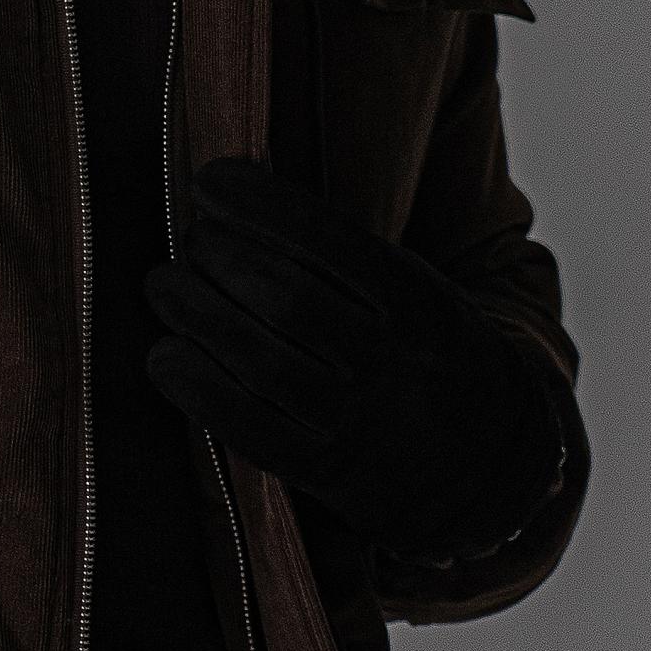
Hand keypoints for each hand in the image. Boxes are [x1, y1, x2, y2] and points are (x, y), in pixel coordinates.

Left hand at [144, 157, 565, 560]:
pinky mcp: (326, 471)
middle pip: (287, 300)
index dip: (259, 205)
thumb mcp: (414, 289)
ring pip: (263, 363)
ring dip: (198, 315)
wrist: (486, 461)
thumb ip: (343, 253)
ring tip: (165, 285)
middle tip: (190, 241)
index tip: (210, 180)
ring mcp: (358, 422)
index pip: (330, 240)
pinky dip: (197, 389)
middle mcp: (391, 362)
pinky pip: (249, 428)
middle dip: (222, 259)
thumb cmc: (425, 351)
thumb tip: (235, 198)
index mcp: (418, 302)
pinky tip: (165, 357)